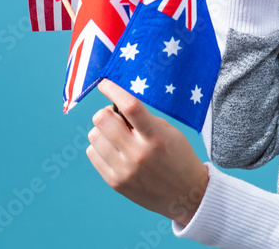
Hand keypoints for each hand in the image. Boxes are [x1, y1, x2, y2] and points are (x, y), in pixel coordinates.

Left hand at [87, 79, 208, 225]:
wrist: (185, 195)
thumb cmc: (178, 157)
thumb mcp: (169, 132)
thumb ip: (144, 119)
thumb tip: (115, 108)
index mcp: (156, 137)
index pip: (130, 106)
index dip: (113, 91)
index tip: (104, 83)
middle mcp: (138, 154)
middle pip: (103, 120)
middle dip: (106, 112)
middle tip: (115, 116)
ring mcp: (124, 170)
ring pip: (94, 136)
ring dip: (102, 130)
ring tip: (116, 136)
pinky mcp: (115, 182)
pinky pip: (92, 154)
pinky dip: (100, 147)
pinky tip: (114, 149)